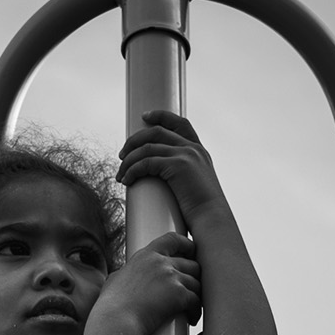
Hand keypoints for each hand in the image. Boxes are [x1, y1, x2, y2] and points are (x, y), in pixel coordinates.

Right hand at [89, 231, 200, 334]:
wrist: (116, 321)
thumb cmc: (111, 305)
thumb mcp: (116, 280)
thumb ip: (126, 273)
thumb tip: (122, 276)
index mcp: (146, 255)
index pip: (173, 239)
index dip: (187, 245)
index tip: (192, 253)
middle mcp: (161, 263)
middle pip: (192, 265)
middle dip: (194, 279)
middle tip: (191, 291)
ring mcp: (172, 278)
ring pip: (197, 284)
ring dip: (196, 296)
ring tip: (191, 308)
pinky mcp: (180, 295)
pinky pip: (197, 302)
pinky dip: (196, 311)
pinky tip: (191, 318)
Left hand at [118, 111, 230, 225]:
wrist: (213, 219)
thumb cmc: (203, 211)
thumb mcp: (196, 186)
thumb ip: (185, 176)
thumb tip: (162, 178)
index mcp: (199, 151)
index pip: (180, 123)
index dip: (161, 116)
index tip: (145, 116)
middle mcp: (193, 148)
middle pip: (156, 131)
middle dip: (134, 140)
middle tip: (122, 155)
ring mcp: (186, 154)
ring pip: (147, 147)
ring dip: (129, 159)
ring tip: (121, 173)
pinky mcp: (177, 165)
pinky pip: (146, 162)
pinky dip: (132, 170)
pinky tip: (127, 180)